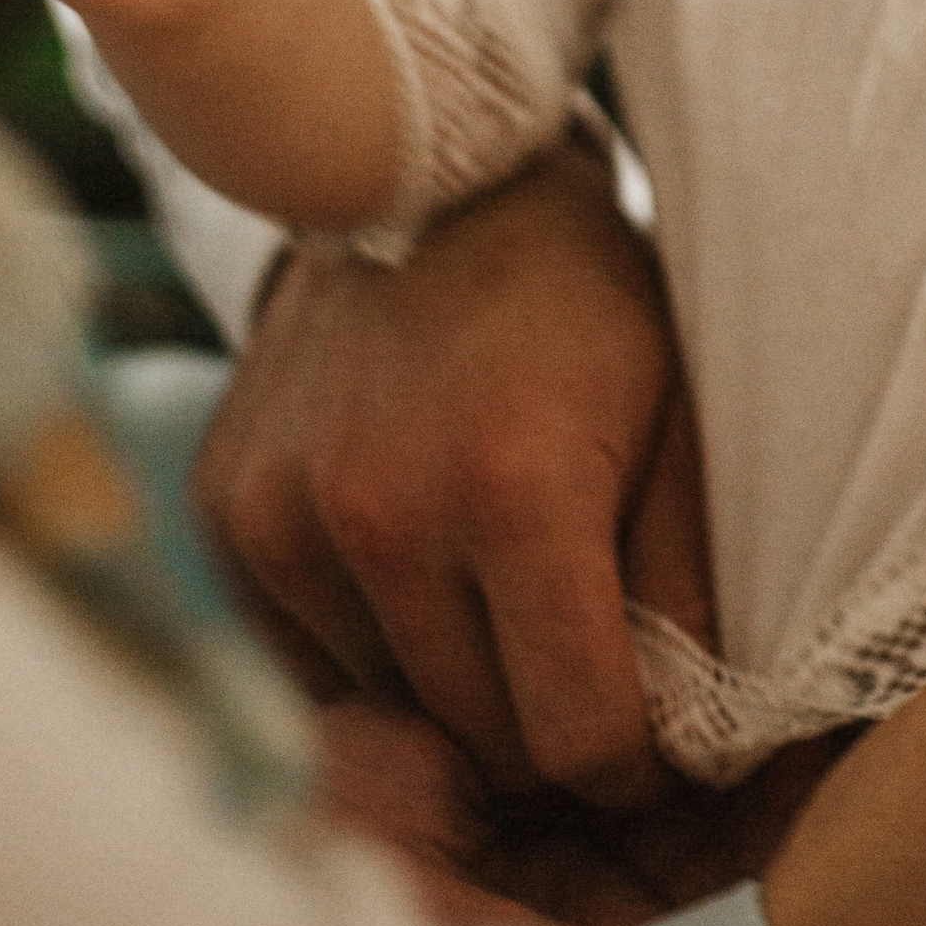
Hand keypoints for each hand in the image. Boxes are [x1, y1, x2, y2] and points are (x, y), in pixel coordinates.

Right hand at [193, 136, 710, 809]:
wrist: (435, 171)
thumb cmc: (582, 301)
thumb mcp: (675, 424)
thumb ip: (687, 593)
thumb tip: (697, 747)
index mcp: (513, 488)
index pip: (573, 736)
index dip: (628, 754)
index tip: (650, 728)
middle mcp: (382, 512)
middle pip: (482, 738)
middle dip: (544, 723)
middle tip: (579, 659)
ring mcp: (287, 515)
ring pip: (395, 707)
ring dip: (454, 683)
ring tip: (494, 587)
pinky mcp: (228, 512)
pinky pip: (309, 659)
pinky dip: (372, 642)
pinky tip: (416, 562)